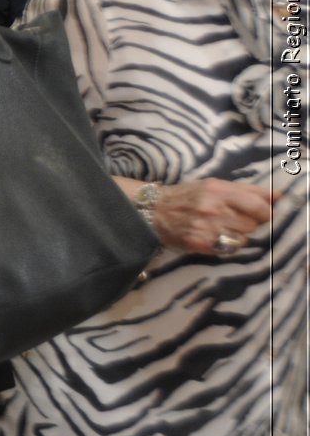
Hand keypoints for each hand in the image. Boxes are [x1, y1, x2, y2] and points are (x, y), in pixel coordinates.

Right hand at [148, 178, 277, 255]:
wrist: (155, 210)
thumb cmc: (189, 196)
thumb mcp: (216, 185)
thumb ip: (249, 191)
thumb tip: (279, 196)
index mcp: (219, 191)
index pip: (259, 207)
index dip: (265, 213)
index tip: (260, 214)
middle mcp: (213, 209)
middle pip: (252, 225)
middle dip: (247, 224)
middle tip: (233, 220)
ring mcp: (206, 228)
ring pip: (243, 239)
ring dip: (237, 236)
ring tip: (222, 229)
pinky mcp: (199, 244)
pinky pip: (228, 249)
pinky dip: (226, 244)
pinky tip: (215, 237)